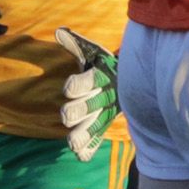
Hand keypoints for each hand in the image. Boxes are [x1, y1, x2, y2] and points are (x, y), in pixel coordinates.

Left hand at [55, 26, 119, 162]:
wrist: (129, 79)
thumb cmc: (103, 63)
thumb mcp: (92, 51)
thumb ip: (75, 44)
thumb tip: (59, 32)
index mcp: (103, 75)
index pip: (92, 79)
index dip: (80, 84)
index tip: (67, 89)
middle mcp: (106, 95)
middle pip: (94, 104)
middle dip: (80, 110)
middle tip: (64, 116)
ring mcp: (107, 112)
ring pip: (97, 124)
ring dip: (84, 134)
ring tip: (71, 143)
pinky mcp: (104, 125)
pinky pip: (99, 137)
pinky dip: (91, 146)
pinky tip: (80, 156)